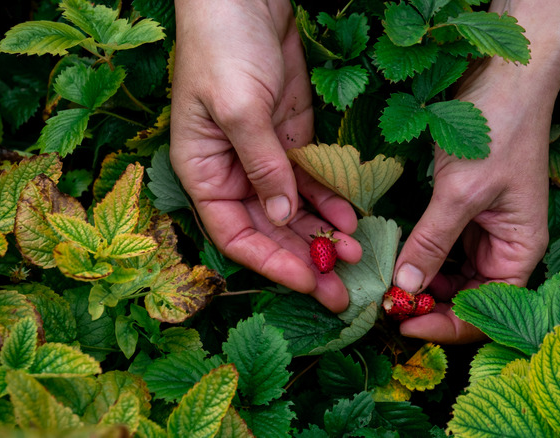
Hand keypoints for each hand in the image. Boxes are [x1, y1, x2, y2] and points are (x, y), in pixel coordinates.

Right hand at [170, 0, 359, 311]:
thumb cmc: (224, 48)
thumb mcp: (239, 108)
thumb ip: (262, 165)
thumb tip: (283, 217)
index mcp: (204, 171)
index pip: (236, 235)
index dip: (272, 263)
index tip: (308, 281)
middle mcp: (233, 172)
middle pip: (270, 232)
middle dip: (305, 261)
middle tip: (342, 291)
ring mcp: (264, 157)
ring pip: (295, 212)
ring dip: (324, 236)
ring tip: (355, 257)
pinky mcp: (291, 138)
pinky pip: (312, 182)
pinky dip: (331, 201)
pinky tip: (352, 219)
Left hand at [394, 0, 559, 342]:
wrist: (506, 77)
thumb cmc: (497, 131)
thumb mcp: (461, 192)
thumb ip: (433, 242)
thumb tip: (405, 288)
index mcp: (519, 252)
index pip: (485, 311)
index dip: (446, 326)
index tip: (404, 325)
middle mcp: (504, 248)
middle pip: (467, 298)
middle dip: (428, 307)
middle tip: (384, 307)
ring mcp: (483, 230)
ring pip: (451, 276)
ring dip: (420, 284)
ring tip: (383, 285)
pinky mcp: (464, 212)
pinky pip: (441, 247)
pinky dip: (418, 255)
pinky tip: (394, 257)